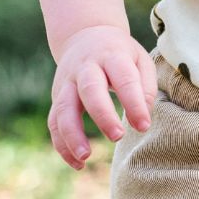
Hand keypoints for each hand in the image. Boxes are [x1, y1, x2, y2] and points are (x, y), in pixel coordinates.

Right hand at [47, 26, 157, 169]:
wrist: (86, 35)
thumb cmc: (120, 54)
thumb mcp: (139, 59)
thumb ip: (145, 86)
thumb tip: (143, 116)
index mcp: (112, 56)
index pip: (124, 79)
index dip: (133, 103)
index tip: (144, 126)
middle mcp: (85, 68)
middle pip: (89, 90)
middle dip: (102, 115)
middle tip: (118, 137)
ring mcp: (66, 82)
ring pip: (63, 109)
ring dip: (72, 135)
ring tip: (86, 158)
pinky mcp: (56, 97)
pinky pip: (53, 122)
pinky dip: (62, 145)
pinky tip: (77, 163)